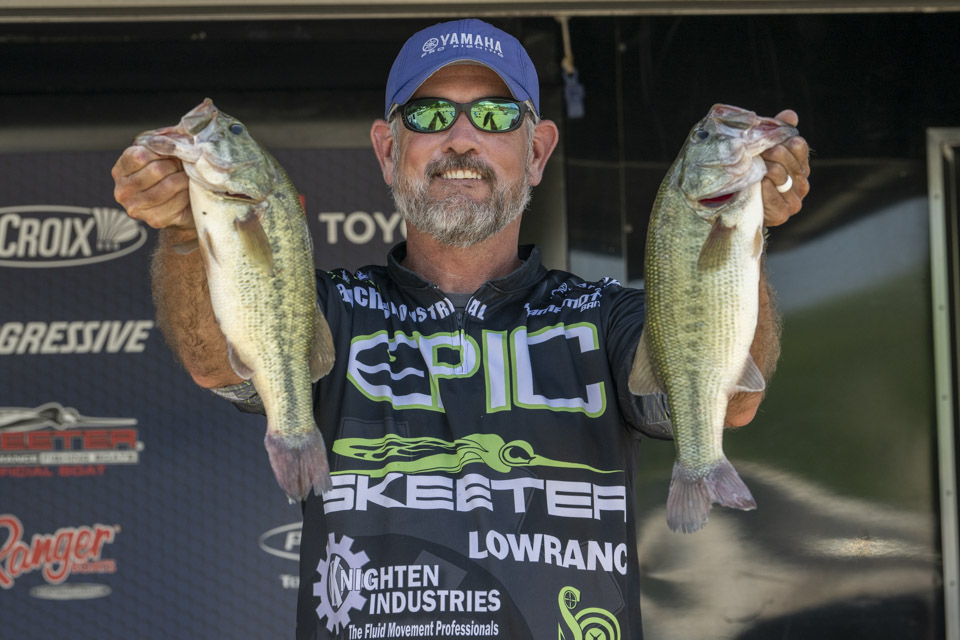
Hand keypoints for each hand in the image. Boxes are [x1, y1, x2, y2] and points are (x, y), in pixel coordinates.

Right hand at [111, 145, 192, 228]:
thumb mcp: (160, 156)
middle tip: (183, 166)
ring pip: (167, 186)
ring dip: (183, 179)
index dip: (161, 151)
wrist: (177, 206)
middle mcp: (123, 190)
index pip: (139, 155)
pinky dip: (187, 193)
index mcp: (120, 170)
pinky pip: (177, 201)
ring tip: (187, 176)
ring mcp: (136, 207)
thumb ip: (161, 144)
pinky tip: (187, 191)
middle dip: (175, 165)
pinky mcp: (154, 220)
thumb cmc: (167, 176)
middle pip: (155, 170)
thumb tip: (175, 140)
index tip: (172, 153)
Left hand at [760, 109, 809, 226]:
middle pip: (788, 157)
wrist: (740, 208)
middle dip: (768, 153)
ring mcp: (795, 201)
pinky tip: (754, 184)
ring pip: (779, 173)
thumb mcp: (765, 151)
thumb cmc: (754, 176)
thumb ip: (779, 132)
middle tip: (754, 154)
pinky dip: (761, 186)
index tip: (765, 142)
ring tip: (752, 168)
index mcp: (801, 166)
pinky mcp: (782, 214)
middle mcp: (802, 184)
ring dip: (762, 168)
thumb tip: (790, 115)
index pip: (798, 146)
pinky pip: (771, 193)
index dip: (781, 140)